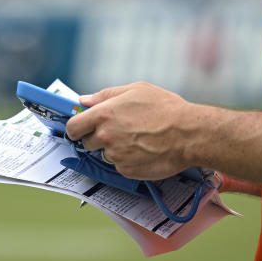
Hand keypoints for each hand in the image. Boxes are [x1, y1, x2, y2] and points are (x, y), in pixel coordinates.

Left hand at [65, 82, 195, 180]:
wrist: (188, 134)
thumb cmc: (165, 108)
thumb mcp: (136, 90)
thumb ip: (106, 95)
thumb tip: (85, 100)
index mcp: (104, 114)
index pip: (73, 126)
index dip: (75, 128)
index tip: (81, 128)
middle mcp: (106, 136)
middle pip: (87, 142)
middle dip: (98, 138)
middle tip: (118, 131)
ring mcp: (115, 155)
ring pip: (105, 154)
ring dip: (115, 149)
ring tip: (137, 138)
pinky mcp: (126, 170)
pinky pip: (120, 165)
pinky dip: (128, 159)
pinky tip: (144, 149)